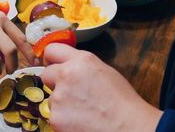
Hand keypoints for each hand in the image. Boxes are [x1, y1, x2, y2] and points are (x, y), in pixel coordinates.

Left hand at [40, 44, 161, 131]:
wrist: (128, 127)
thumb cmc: (122, 102)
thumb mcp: (104, 71)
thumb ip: (82, 66)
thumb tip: (68, 66)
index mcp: (81, 60)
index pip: (51, 50)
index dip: (51, 59)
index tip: (52, 64)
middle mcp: (67, 74)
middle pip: (46, 74)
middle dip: (54, 82)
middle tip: (69, 92)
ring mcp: (59, 97)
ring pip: (51, 98)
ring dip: (61, 103)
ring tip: (82, 110)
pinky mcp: (56, 117)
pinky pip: (54, 115)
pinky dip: (64, 119)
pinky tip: (79, 121)